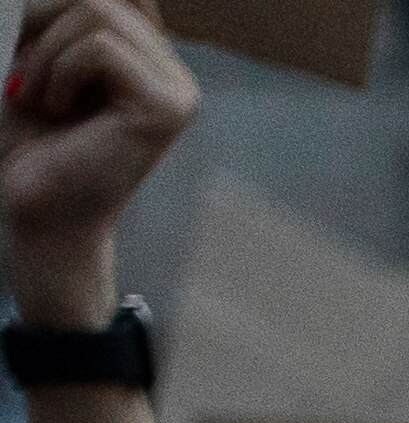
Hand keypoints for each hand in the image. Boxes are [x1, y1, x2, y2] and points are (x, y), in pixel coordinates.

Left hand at [1, 0, 189, 321]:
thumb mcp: (40, 55)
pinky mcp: (168, 109)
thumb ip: (64, 14)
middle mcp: (173, 72)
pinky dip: (60, 71)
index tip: (27, 50)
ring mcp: (178, 91)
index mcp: (149, 58)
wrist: (35, 209)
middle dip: (43, 22)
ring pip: (100, 11)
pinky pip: (101, 48)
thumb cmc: (29, 139)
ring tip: (37, 97)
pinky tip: (56, 109)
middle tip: (23, 80)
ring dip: (47, 51)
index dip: (57, 6)